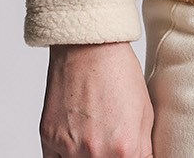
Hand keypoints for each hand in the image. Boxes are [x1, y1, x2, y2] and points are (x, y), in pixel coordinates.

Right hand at [39, 41, 154, 156]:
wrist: (90, 46)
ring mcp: (70, 149)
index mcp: (126, 150)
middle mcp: (96, 154)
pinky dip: (65, 155)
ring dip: (86, 157)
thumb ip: (142, 150)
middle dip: (107, 157)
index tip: (126, 152)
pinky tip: (75, 138)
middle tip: (108, 142)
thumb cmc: (120, 73)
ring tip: (93, 136)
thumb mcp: (144, 114)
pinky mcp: (48, 140)